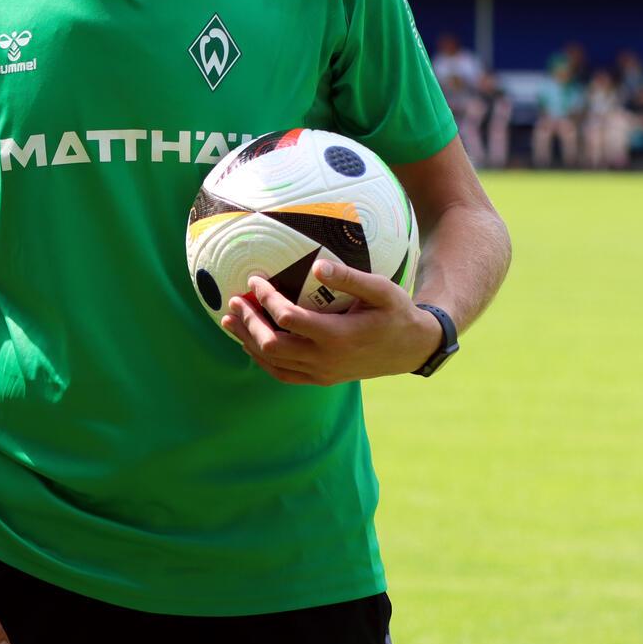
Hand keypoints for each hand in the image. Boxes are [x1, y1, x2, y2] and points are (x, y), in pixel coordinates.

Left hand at [219, 258, 442, 385]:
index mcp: (338, 335)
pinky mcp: (321, 379)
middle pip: (272, 345)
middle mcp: (326, 359)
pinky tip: (250, 342)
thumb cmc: (396, 313)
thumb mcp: (381, 290)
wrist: (411, 349)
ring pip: (273, 362)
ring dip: (248, 340)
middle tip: (234, 300)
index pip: (288, 318)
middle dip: (248, 322)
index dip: (266, 299)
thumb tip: (318, 264)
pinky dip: (262, 359)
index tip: (255, 280)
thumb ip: (350, 278)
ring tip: (231, 320)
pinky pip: (282, 374)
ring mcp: (322, 373)